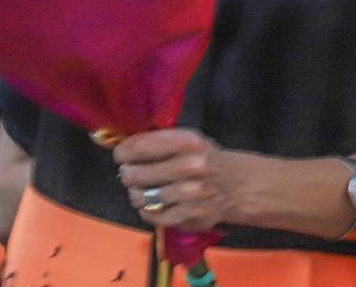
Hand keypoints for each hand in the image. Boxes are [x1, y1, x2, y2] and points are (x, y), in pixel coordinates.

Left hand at [115, 127, 237, 231]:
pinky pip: (151, 215)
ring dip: (137, 194)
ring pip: (140, 197)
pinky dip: (147, 211)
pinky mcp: (188, 216)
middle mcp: (191, 166)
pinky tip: (155, 204)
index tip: (120, 155)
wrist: (235, 186)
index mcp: (189, 142)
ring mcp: (190, 193)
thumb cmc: (204, 159)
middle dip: (128, 174)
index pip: (140, 147)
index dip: (123, 152)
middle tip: (131, 174)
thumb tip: (121, 147)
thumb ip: (158, 141)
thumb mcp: (189, 140)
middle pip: (135, 174)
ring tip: (143, 190)